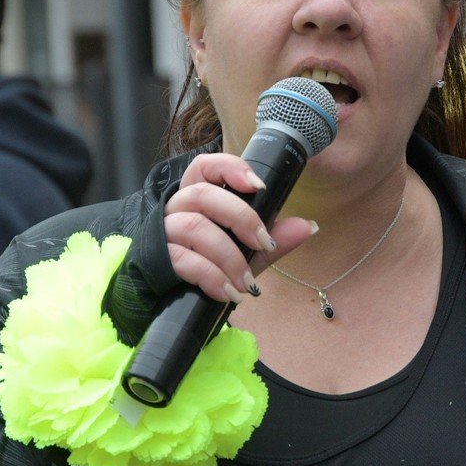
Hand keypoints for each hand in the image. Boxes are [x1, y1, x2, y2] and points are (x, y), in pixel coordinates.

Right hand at [163, 152, 315, 302]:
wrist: (172, 299)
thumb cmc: (209, 264)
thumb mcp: (245, 252)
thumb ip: (272, 238)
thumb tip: (308, 226)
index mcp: (196, 196)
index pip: (205, 167)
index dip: (229, 168)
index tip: (258, 185)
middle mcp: (176, 208)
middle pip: (203, 195)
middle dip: (240, 217)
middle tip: (264, 243)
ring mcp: (163, 232)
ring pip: (193, 227)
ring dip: (229, 256)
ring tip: (247, 283)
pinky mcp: (157, 259)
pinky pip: (183, 260)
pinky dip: (211, 277)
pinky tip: (228, 293)